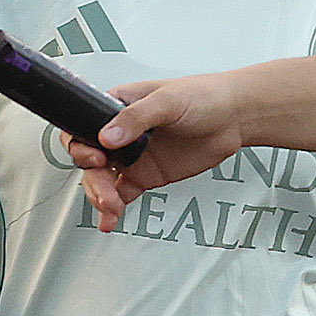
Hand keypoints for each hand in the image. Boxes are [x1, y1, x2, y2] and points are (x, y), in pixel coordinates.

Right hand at [73, 76, 247, 229]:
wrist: (235, 117)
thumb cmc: (203, 96)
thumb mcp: (168, 100)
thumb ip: (137, 117)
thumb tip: (108, 136)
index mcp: (116, 108)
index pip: (82, 128)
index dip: (80, 145)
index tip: (96, 158)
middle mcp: (120, 134)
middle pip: (90, 161)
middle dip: (93, 180)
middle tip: (106, 192)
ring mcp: (132, 156)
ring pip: (103, 181)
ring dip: (100, 197)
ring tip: (110, 208)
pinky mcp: (146, 175)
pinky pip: (122, 194)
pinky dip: (114, 209)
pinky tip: (111, 219)